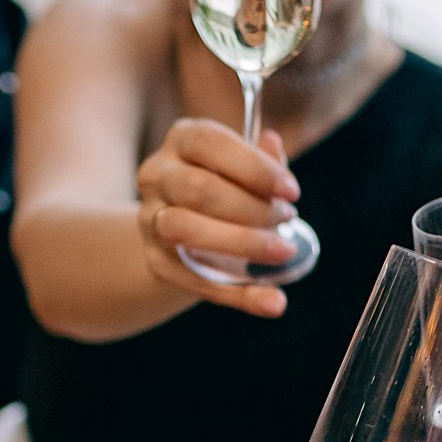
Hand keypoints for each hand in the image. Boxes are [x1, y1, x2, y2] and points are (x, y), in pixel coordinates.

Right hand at [135, 117, 301, 318]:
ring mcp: (150, 219)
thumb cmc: (226, 189)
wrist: (186, 234)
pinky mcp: (157, 260)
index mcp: (182, 140)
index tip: (291, 192)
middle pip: (198, 188)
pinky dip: (240, 294)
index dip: (254, 167)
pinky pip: (196, 280)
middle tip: (287, 219)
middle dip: (252, 208)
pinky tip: (273, 301)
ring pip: (185, 229)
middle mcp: (157, 175)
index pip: (210, 143)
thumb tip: (273, 142)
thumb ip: (261, 160)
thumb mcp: (244, 169)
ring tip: (282, 251)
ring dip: (241, 242)